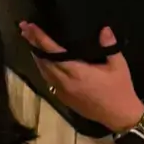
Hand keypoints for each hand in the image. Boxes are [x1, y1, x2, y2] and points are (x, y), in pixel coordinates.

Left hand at [20, 23, 143, 132]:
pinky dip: (42, 67)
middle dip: (33, 43)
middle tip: (24, 29)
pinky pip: (47, 79)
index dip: (40, 38)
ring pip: (42, 70)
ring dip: (35, 55)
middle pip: (42, 59)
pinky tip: (41, 61)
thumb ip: (109, 46)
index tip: (30, 26)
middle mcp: (64, 81)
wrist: (119, 116)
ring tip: (29, 41)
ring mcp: (61, 91)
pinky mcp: (62, 97)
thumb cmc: (120, 90)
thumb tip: (104, 29)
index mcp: (76, 71)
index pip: (52, 51)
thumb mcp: (119, 66)